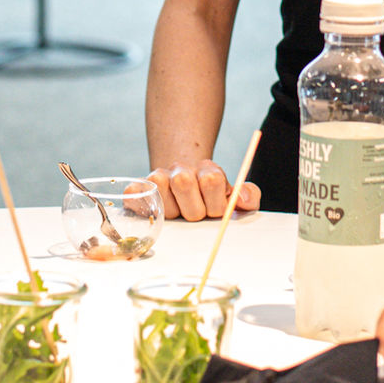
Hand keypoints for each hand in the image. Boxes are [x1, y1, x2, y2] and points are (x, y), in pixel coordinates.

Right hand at [145, 160, 259, 220]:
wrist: (187, 189)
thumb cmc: (212, 201)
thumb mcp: (236, 199)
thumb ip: (249, 197)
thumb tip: (241, 199)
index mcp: (208, 171)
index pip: (212, 179)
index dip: (215, 202)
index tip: (215, 211)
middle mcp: (181, 169)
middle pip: (184, 180)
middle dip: (193, 209)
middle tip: (196, 214)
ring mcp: (158, 177)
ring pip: (160, 187)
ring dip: (171, 210)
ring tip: (179, 213)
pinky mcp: (137, 189)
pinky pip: (134, 193)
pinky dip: (141, 205)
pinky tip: (153, 212)